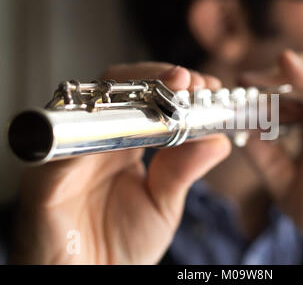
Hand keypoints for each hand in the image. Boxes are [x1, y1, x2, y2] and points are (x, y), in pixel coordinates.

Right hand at [11, 64, 230, 263]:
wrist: (88, 283)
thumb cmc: (120, 248)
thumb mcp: (163, 204)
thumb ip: (186, 170)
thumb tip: (218, 139)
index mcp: (119, 146)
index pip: (142, 101)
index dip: (173, 88)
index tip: (208, 86)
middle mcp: (92, 143)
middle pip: (116, 91)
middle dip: (155, 79)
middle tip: (189, 81)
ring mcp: (67, 156)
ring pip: (90, 105)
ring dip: (132, 93)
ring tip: (172, 89)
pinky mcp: (44, 181)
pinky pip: (64, 147)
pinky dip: (96, 130)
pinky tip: (131, 122)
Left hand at [241, 50, 302, 263]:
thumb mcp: (288, 188)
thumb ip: (266, 160)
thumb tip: (241, 132)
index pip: (284, 96)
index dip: (258, 89)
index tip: (231, 90)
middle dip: (271, 77)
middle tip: (242, 82)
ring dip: (288, 73)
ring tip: (257, 78)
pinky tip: (288, 67)